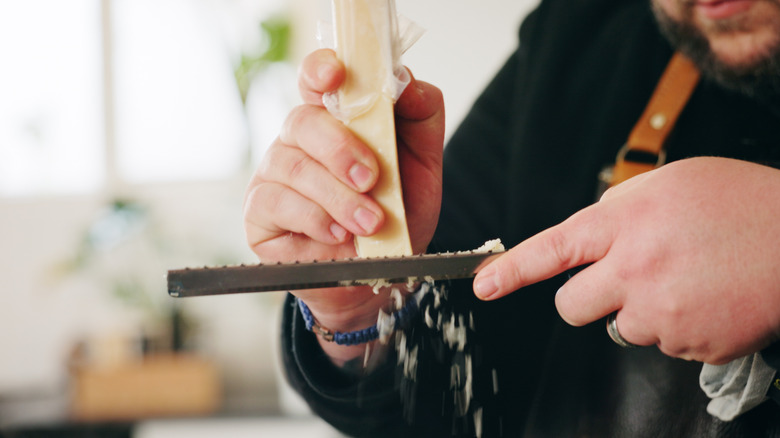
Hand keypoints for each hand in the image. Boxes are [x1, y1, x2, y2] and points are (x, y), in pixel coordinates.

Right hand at [243, 49, 444, 362]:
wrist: (380, 277)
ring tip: (370, 223)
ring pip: (293, 165)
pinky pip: (277, 203)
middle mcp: (298, 142)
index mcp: (335, 120)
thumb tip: (409, 83)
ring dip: (337, 196)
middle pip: (302, 121)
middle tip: (371, 179)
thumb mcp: (423, 169)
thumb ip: (421, 120)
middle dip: (340, 149)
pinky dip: (315, 219)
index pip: (316, 79)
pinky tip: (338, 236)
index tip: (335, 76)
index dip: (320, 69)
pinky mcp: (259, 212)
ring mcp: (274, 175)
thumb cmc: (396, 217)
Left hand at [473, 157, 779, 363]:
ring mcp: (663, 312)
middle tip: (622, 278)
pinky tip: (707, 298)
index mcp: (625, 221)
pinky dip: (679, 326)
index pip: (551, 250)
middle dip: (585, 297)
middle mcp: (636, 269)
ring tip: (687, 278)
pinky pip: (665, 344)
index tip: (484, 286)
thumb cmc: (738, 201)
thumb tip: (587, 237)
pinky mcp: (692, 344)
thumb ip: (617, 208)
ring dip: (641, 308)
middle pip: (572, 306)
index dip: (511, 271)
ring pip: (622, 326)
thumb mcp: (669, 183)